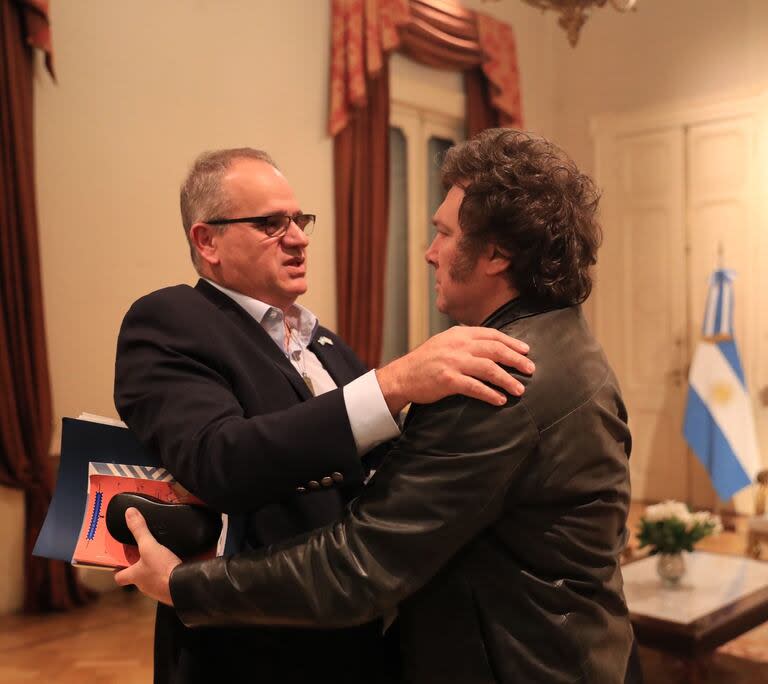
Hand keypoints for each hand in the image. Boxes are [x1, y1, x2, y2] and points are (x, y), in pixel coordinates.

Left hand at [114, 507, 181, 605]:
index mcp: (134, 576)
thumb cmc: (162, 571)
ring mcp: (157, 589)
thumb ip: (140, 530)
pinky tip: (173, 566)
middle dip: (139, 567)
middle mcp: (144, 585)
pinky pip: (166, 581)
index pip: (119, 577)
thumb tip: (130, 514)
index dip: (118, 570)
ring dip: (154, 571)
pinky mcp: (170, 589)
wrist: (183, 585)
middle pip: (136, 577)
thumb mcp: (149, 546)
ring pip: (151, 580)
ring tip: (160, 558)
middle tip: (143, 555)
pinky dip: (168, 574)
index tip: (118, 564)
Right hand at [376, 326, 533, 414]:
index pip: (492, 334)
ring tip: (520, 389)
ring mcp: (453, 362)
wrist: (402, 375)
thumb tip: (491, 347)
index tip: (526, 351)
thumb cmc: (425, 361)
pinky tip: (500, 400)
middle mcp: (458, 345)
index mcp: (459, 334)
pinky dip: (490, 394)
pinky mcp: (448, 380)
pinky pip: (475, 387)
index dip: (511, 343)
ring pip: (489, 369)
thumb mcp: (445, 343)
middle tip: (530, 369)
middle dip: (516, 360)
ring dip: (507, 379)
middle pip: (495, 350)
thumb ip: (465, 342)